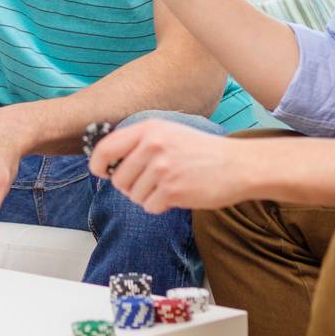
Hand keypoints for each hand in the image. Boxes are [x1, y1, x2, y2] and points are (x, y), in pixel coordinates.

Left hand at [88, 119, 249, 214]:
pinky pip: (149, 206)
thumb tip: (107, 164)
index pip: (106, 147)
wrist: (237, 165)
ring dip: (147, 196)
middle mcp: (152, 146)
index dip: (97, 163)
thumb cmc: (201, 150)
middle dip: (129, 186)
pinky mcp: (172, 190)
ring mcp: (162, 169)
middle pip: (118, 178)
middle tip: (152, 182)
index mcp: (148, 129)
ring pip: (133, 195)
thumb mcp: (169, 132)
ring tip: (169, 185)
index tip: (100, 172)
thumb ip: (139, 143)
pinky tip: (176, 194)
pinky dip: (160, 205)